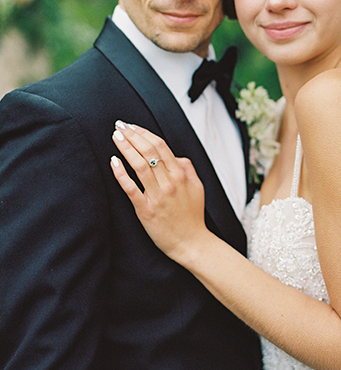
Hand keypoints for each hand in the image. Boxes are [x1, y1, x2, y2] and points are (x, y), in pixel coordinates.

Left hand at [111, 121, 208, 264]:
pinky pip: (130, 188)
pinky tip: (113, 161)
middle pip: (148, 152)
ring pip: (139, 165)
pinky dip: (121, 173)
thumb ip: (187, 167)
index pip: (160, 146)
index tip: (132, 126)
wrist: (192, 243)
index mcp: (180, 175)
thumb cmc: (193, 216)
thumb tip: (175, 156)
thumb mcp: (197, 187)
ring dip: (125, 148)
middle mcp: (169, 182)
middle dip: (132, 135)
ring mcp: (157, 196)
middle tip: (119, 126)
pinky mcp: (145, 210)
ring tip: (116, 137)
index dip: (144, 133)